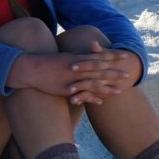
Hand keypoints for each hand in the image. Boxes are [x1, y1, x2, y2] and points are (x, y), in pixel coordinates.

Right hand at [9, 47, 133, 104]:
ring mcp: (72, 79)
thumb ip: (75, 58)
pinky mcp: (66, 89)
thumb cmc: (46, 62)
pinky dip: (91, 98)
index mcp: (77, 58)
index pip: (98, 56)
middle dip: (114, 72)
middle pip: (99, 70)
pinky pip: (81, 94)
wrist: (30, 68)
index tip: (125, 55)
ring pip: (93, 83)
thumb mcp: (62, 57)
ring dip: (107, 87)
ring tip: (120, 91)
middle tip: (128, 75)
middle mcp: (76, 68)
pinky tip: (101, 102)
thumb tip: (84, 57)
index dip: (112, 55)